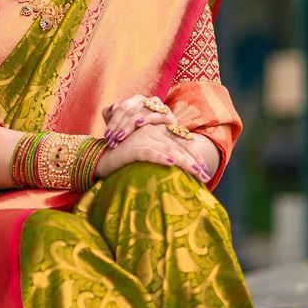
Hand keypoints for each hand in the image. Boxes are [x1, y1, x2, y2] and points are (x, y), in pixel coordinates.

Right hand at [95, 122, 211, 181]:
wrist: (101, 159)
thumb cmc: (125, 159)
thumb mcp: (146, 154)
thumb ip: (161, 154)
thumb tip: (179, 166)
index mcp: (156, 131)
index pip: (180, 142)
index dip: (194, 154)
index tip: (205, 169)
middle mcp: (152, 132)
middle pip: (178, 146)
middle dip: (194, 161)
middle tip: (206, 176)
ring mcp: (142, 138)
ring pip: (168, 150)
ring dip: (184, 162)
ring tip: (197, 173)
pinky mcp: (132, 148)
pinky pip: (150, 153)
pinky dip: (161, 158)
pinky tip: (171, 164)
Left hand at [101, 93, 174, 146]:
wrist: (163, 142)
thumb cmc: (140, 134)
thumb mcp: (122, 126)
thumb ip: (112, 116)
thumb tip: (111, 106)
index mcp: (136, 100)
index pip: (121, 108)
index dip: (112, 121)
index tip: (105, 136)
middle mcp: (147, 101)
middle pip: (130, 110)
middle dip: (118, 126)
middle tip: (111, 140)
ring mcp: (159, 107)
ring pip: (141, 112)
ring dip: (128, 125)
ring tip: (120, 136)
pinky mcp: (169, 116)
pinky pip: (157, 115)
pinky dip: (147, 118)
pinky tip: (138, 124)